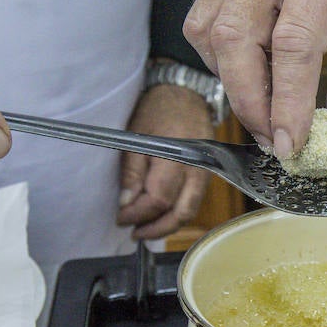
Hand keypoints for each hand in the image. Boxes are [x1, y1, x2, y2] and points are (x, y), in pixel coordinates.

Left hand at [116, 83, 212, 239]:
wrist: (184, 94)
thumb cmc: (158, 110)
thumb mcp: (136, 136)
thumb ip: (132, 172)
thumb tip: (127, 203)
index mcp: (177, 157)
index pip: (158, 199)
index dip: (138, 213)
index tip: (121, 218)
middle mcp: (196, 169)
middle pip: (180, 213)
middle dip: (156, 229)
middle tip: (134, 233)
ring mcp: (205, 173)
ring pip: (189, 211)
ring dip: (166, 225)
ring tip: (145, 229)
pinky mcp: (206, 175)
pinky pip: (193, 202)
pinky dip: (176, 213)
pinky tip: (160, 215)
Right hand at [183, 0, 326, 158]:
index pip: (293, 45)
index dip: (287, 102)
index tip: (290, 145)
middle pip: (239, 43)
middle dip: (252, 103)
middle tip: (273, 139)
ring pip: (213, 38)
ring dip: (234, 86)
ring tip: (265, 108)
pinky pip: (201, 28)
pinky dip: (218, 62)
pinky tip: (247, 73)